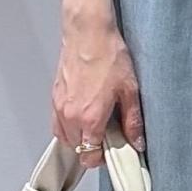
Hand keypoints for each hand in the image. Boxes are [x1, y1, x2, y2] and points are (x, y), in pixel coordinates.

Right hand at [52, 8, 144, 167]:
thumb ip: (132, 121)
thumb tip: (137, 142)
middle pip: (77, 149)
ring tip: (96, 123)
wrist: (88, 31)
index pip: (89, 157)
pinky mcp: (54, 97)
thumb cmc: (108, 55)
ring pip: (65, 137)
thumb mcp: (129, 90)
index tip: (113, 151)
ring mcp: (59, 107)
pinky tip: (83, 114)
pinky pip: (58, 123)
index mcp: (90, 118)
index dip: (102, 159)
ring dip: (79, 137)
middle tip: (109, 134)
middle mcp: (70, 116)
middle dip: (92, 148)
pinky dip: (68, 126)